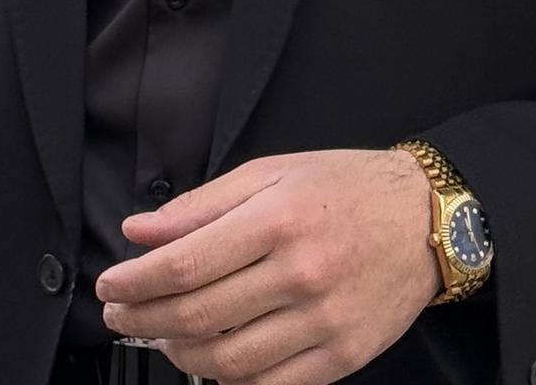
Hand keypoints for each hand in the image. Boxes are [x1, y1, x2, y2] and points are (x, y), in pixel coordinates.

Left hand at [94, 146, 440, 384]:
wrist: (425, 219)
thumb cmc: (347, 188)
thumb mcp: (272, 172)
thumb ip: (203, 204)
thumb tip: (141, 231)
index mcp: (279, 218)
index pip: (186, 262)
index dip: (136, 281)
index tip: (110, 286)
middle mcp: (300, 272)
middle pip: (199, 314)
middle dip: (145, 319)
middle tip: (121, 315)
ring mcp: (322, 321)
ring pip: (228, 361)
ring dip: (180, 356)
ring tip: (162, 337)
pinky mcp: (341, 357)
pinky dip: (229, 381)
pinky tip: (212, 362)